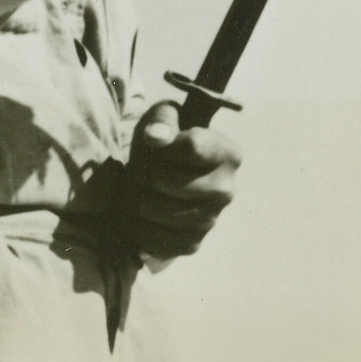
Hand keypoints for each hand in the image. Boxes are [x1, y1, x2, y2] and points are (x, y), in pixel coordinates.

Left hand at [118, 101, 240, 259]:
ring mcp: (209, 221)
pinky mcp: (190, 244)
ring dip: (132, 193)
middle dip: (141, 168)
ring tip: (140, 185)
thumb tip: (156, 136)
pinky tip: (140, 208)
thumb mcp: (166, 116)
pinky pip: (146, 236)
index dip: (161, 143)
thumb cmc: (168, 140)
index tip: (155, 141)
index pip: (190, 147)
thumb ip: (163, 119)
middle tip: (142, 165)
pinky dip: (132, 221)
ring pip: (148, 207)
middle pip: (160, 178)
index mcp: (228, 155)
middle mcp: (225, 191)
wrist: (170, 174)